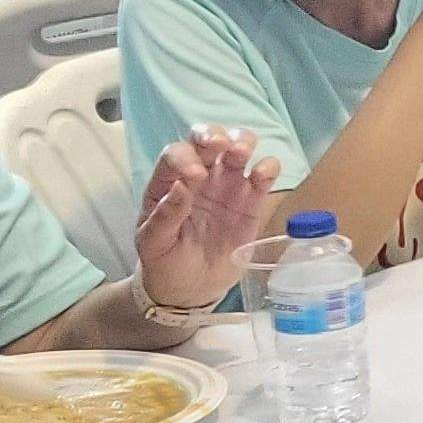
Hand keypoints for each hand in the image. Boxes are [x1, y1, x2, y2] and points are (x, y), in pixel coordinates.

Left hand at [133, 127, 279, 310]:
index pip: (176, 154)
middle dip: (214, 135)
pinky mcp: (252, 200)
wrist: (192, 288)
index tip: (195, 177)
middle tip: (220, 145)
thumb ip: (165, 216)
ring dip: (242, 141)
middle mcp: (200, 175)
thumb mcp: (154, 244)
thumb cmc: (165, 261)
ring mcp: (228, 185)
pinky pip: (264, 175)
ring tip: (242, 153)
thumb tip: (181, 186)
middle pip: (208, 139)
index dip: (185, 157)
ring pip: (239, 146)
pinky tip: (262, 176)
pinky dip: (268, 168)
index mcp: (169, 182)